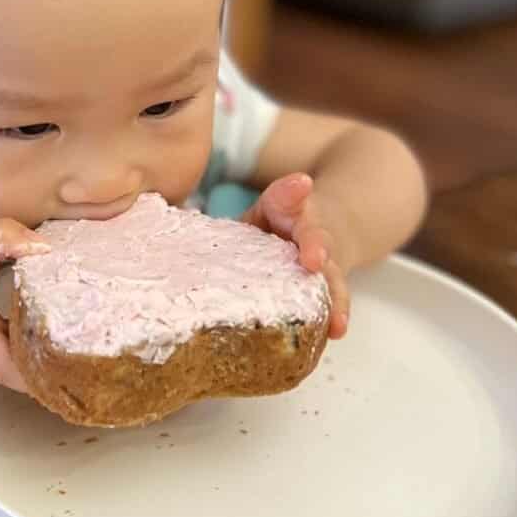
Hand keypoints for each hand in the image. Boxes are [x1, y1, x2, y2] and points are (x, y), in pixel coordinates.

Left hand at [241, 173, 349, 338]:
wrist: (319, 230)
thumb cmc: (277, 222)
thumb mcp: (258, 209)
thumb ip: (235, 214)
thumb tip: (180, 221)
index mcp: (287, 208)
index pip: (288, 196)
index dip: (293, 192)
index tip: (301, 184)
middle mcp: (311, 232)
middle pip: (317, 238)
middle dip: (316, 247)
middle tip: (315, 259)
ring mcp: (325, 262)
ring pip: (332, 275)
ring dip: (334, 295)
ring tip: (336, 319)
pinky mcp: (328, 288)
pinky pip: (333, 302)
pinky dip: (335, 316)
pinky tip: (335, 331)